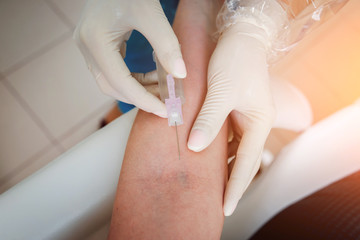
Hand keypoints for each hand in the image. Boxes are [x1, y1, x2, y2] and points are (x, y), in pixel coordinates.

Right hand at [74, 0, 186, 116]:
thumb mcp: (150, 13)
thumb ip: (166, 44)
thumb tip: (180, 74)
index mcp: (95, 40)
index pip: (120, 81)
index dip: (144, 99)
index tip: (164, 110)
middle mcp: (86, 46)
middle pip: (112, 86)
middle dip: (140, 97)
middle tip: (165, 103)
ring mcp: (88, 46)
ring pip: (111, 81)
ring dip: (137, 89)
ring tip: (162, 89)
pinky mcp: (95, 44)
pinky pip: (112, 70)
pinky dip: (132, 78)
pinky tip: (151, 76)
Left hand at [187, 22, 274, 215]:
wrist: (240, 37)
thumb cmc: (235, 60)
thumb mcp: (221, 90)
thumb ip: (209, 119)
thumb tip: (194, 148)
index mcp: (259, 122)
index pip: (247, 163)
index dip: (236, 187)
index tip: (226, 208)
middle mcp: (254, 123)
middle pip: (244, 161)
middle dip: (232, 183)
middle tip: (219, 204)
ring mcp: (245, 118)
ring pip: (235, 150)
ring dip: (223, 167)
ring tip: (210, 185)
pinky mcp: (234, 111)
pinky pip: (226, 137)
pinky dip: (216, 149)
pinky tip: (204, 155)